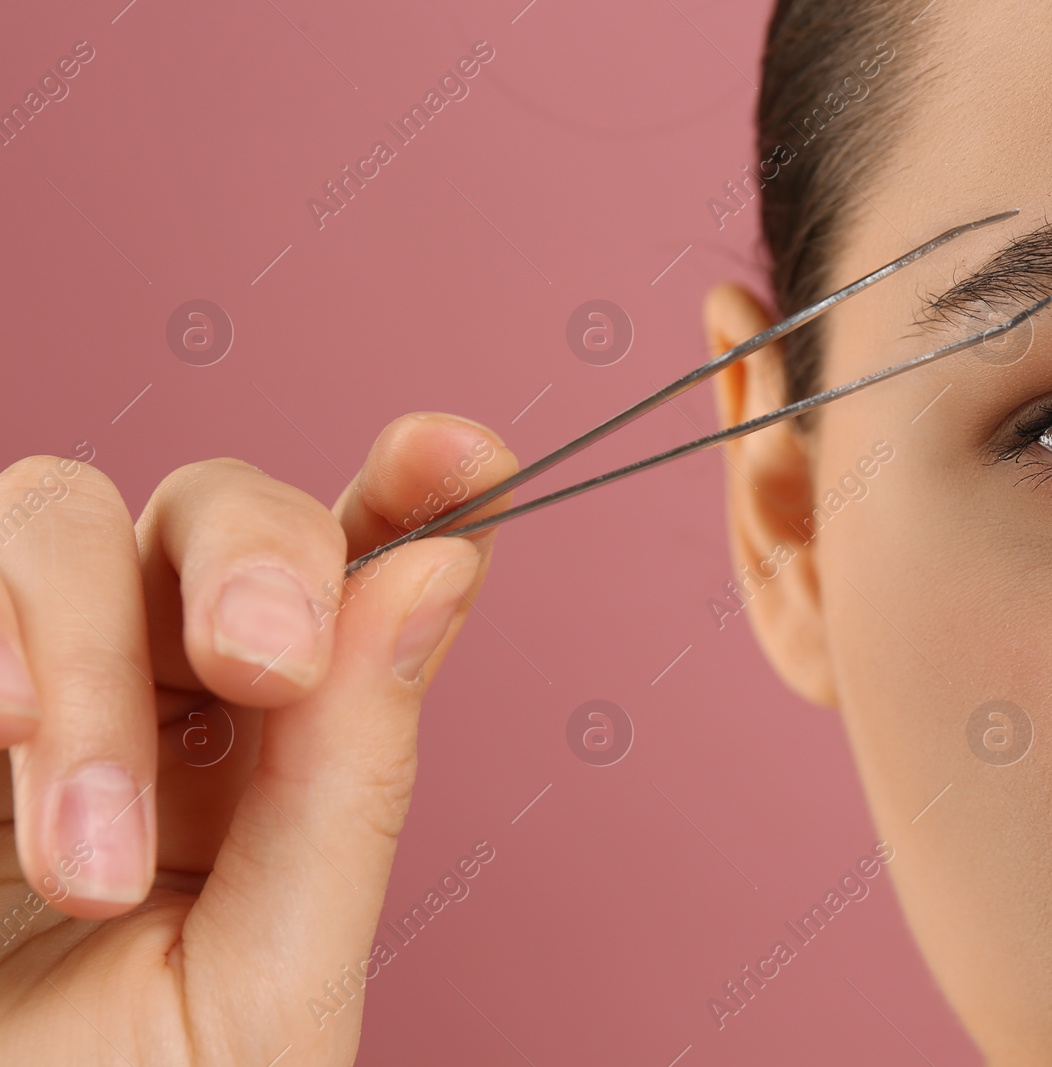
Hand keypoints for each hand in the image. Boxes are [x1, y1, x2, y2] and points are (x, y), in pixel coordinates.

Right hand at [0, 412, 518, 1064]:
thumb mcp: (270, 975)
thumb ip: (348, 781)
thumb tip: (436, 574)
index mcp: (287, 749)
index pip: (368, 573)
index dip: (421, 491)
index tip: (460, 454)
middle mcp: (165, 694)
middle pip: (220, 506)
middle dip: (255, 556)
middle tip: (267, 664)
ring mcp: (37, 684)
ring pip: (61, 518)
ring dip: (85, 660)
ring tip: (88, 863)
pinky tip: (0, 747)